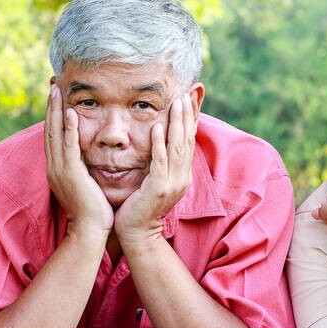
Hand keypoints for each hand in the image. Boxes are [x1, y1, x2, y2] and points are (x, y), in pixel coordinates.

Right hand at [44, 84, 112, 242]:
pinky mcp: (71, 174)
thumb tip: (88, 154)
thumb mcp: (85, 182)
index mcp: (57, 168)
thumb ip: (83, 166)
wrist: (90, 231)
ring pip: (54, 134)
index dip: (53, 114)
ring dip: (55, 110)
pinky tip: (70, 113)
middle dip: (50, 106)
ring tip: (56, 90)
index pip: (53, 135)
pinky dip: (68, 129)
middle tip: (52, 83)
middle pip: (49, 129)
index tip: (56, 94)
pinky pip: (69, 147)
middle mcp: (54, 166)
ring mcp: (60, 170)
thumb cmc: (93, 209)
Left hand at [114, 93, 196, 247]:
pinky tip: (157, 127)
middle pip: (187, 140)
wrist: (137, 233)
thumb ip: (160, 163)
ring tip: (176, 103)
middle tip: (186, 94)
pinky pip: (160, 162)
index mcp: (182, 175)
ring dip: (177, 123)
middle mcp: (182, 177)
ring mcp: (172, 184)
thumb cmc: (140, 206)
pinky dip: (160, 144)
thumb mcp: (155, 181)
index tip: (189, 100)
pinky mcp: (157, 189)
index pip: (188, 142)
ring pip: (177, 147)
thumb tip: (160, 142)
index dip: (190, 120)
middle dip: (186, 116)